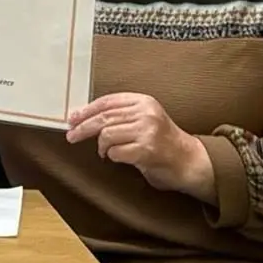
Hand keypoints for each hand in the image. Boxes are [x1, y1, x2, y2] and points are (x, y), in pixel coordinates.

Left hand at [65, 93, 215, 201]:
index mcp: (143, 101)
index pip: (106, 102)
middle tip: (71, 136)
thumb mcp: (144, 119)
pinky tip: (118, 158)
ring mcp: (147, 131)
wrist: (191, 162)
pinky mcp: (147, 150)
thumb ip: (121, 115)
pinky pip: (116, 152)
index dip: (86, 110)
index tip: (72, 118)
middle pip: (103, 117)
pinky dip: (112, 157)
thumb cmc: (162, 142)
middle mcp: (145, 113)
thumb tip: (82, 117)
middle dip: (83, 127)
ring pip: (107, 135)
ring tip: (105, 152)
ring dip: (102, 146)